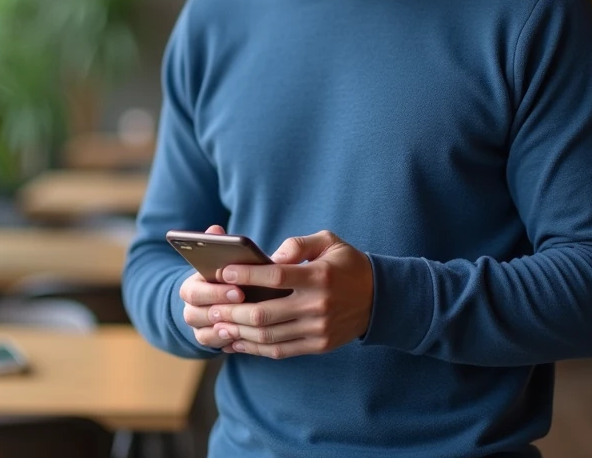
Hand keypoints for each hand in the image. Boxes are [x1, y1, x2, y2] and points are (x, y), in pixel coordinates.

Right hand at [179, 224, 244, 349]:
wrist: (219, 297)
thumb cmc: (229, 274)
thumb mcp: (227, 259)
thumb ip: (224, 247)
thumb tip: (223, 232)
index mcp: (192, 284)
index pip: (194, 289)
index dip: (214, 291)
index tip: (238, 289)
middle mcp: (191, 306)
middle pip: (195, 312)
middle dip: (220, 309)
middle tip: (244, 305)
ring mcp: (197, 324)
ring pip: (202, 331)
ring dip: (222, 329)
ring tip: (244, 326)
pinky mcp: (207, 339)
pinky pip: (211, 345)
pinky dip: (225, 343)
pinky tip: (243, 339)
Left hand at [206, 230, 372, 359]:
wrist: (380, 298)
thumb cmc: (347, 265)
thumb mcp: (329, 241)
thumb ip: (298, 244)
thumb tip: (271, 256)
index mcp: (319, 276)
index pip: (275, 276)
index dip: (246, 274)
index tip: (223, 271)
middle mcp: (318, 305)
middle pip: (264, 313)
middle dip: (232, 311)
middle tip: (211, 307)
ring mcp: (318, 329)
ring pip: (268, 335)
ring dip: (238, 332)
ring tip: (217, 326)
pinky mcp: (318, 345)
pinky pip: (280, 350)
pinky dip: (254, 348)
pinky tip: (236, 342)